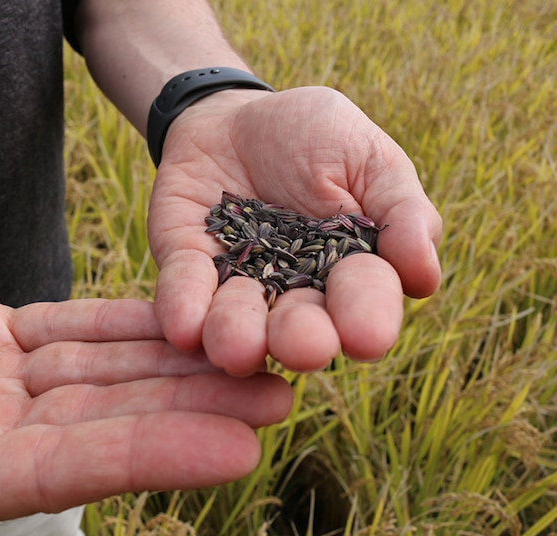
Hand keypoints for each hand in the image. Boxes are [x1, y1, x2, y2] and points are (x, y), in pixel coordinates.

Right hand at [0, 266, 292, 535]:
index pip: (66, 470)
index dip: (150, 455)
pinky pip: (66, 325)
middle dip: (194, 405)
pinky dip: (123, 319)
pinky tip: (180, 311)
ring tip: (255, 345)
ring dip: (175, 357)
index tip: (234, 446)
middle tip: (284, 389)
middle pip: (107, 419)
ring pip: (100, 369)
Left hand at [150, 86, 441, 373]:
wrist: (235, 116)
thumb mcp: (367, 158)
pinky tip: (182, 327)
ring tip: (236, 347)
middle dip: (302, 339)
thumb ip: (399, 211)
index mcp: (349, 274)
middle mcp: (293, 294)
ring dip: (238, 337)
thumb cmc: (315, 139)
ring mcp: (236, 284)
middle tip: (303, 347)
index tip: (366, 336)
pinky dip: (183, 307)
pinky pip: (183, 290)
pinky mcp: (186, 266)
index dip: (366, 318)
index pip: (363, 301)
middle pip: (300, 327)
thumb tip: (424, 276)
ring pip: (237, 322)